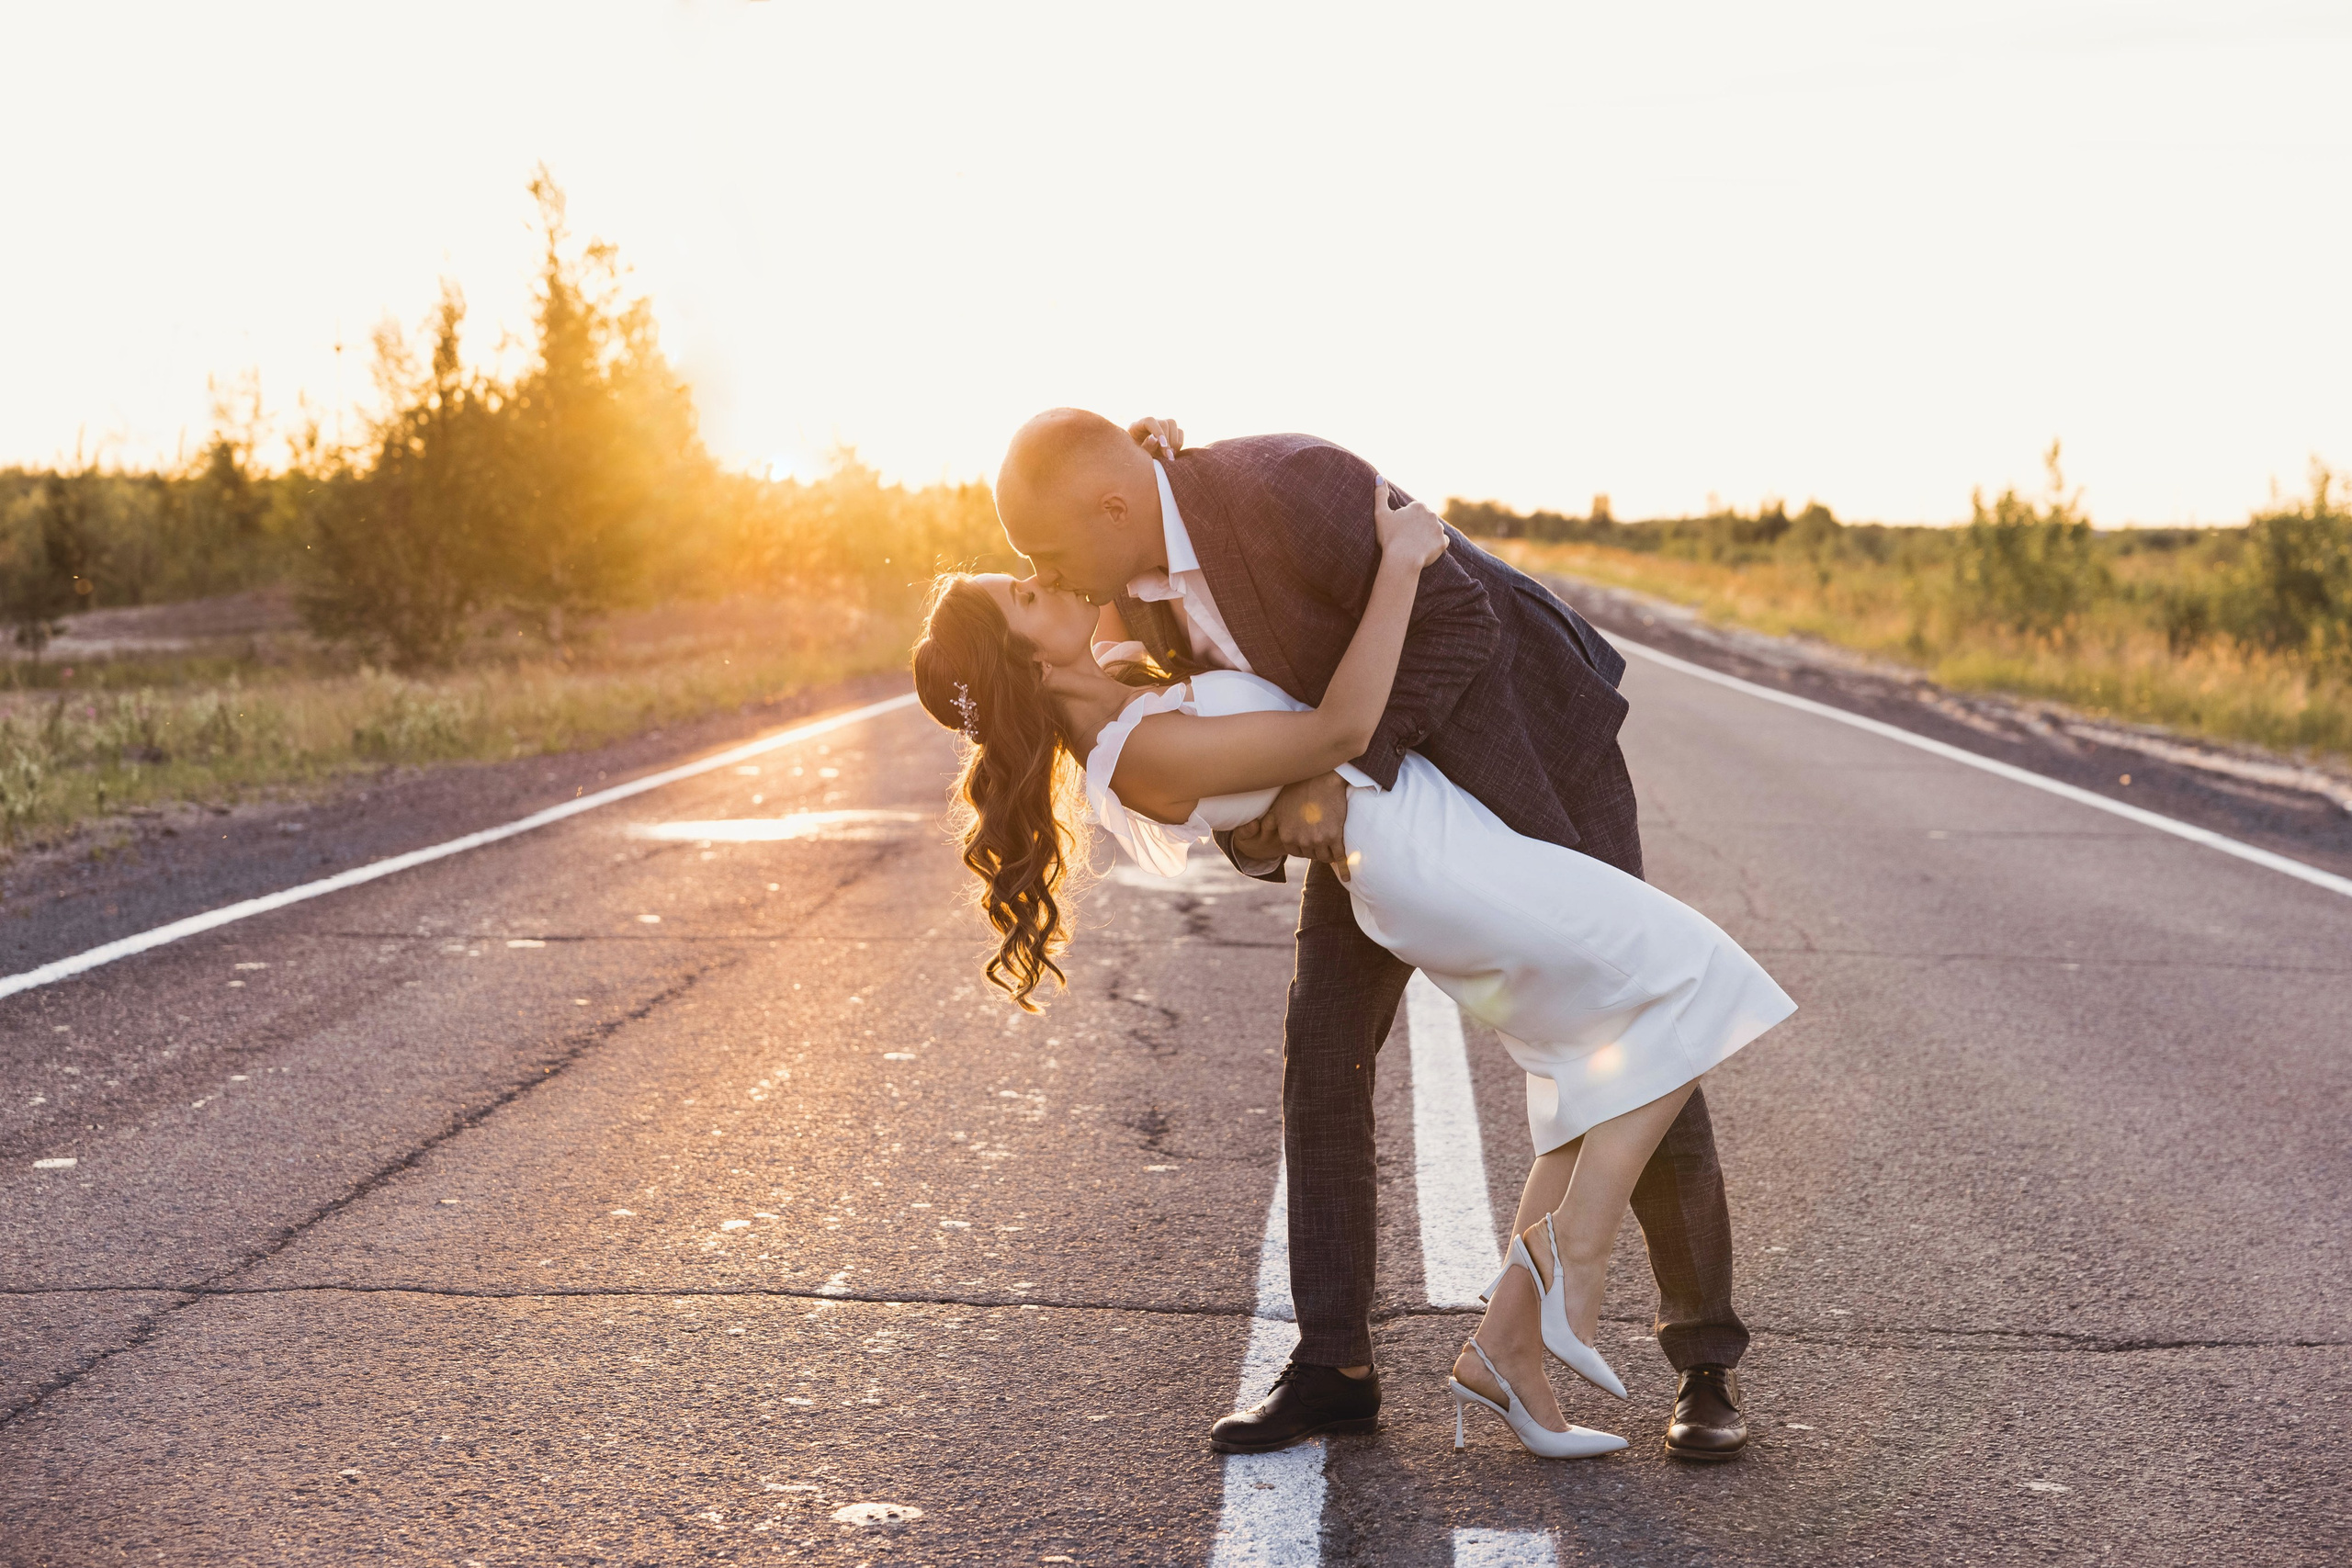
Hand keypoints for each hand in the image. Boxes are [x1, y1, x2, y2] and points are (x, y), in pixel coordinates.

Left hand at [1127, 416, 1185, 459]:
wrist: (1142, 465)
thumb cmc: (1137, 460)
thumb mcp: (1139, 456)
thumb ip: (1146, 447)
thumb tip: (1155, 438)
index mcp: (1137, 427)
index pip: (1149, 421)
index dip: (1158, 431)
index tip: (1163, 444)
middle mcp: (1150, 424)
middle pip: (1163, 423)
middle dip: (1168, 440)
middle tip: (1168, 456)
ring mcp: (1160, 427)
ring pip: (1172, 425)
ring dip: (1174, 441)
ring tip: (1170, 456)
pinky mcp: (1170, 432)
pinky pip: (1179, 432)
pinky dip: (1179, 443)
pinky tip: (1173, 454)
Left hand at [1235, 772, 1353, 879]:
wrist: (1323, 777)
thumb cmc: (1300, 787)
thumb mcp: (1279, 805)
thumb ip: (1272, 821)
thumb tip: (1260, 828)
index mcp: (1286, 835)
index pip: (1296, 851)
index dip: (1304, 846)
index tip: (1311, 840)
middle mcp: (1301, 840)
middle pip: (1311, 854)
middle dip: (1316, 849)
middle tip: (1324, 839)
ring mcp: (1318, 840)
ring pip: (1325, 857)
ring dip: (1329, 855)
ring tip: (1334, 849)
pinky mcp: (1334, 836)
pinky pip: (1340, 857)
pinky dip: (1344, 868)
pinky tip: (1347, 877)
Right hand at [1372, 477, 1449, 569]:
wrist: (1402, 559)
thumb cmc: (1390, 537)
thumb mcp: (1381, 514)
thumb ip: (1380, 495)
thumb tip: (1378, 476)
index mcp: (1418, 506)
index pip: (1414, 512)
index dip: (1405, 521)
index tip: (1399, 530)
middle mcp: (1431, 514)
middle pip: (1424, 520)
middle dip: (1418, 527)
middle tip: (1406, 538)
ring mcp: (1439, 528)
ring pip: (1433, 530)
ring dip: (1427, 535)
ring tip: (1414, 545)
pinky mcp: (1443, 542)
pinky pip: (1440, 542)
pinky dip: (1434, 545)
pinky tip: (1424, 550)